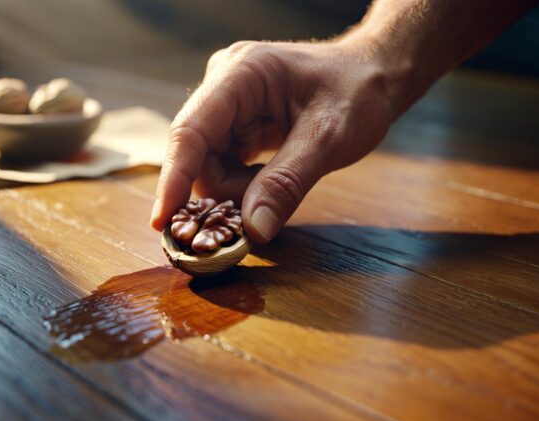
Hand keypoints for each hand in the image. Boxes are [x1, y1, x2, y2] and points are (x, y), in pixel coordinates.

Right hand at [150, 39, 400, 242]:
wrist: (376, 77)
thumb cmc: (358, 93)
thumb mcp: (329, 139)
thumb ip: (288, 183)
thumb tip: (253, 230)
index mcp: (241, 73)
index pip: (191, 131)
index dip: (173, 179)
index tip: (162, 221)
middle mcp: (225, 84)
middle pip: (196, 152)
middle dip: (218, 191)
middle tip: (251, 219)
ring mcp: (228, 103)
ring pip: (208, 163)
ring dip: (233, 190)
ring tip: (274, 189)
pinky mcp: (236, 121)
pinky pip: (223, 163)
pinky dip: (241, 184)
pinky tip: (269, 182)